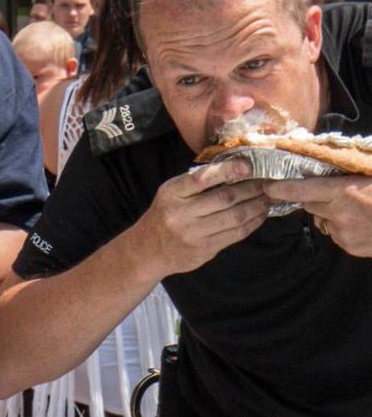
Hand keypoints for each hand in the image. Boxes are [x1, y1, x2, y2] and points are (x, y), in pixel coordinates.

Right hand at [134, 158, 269, 275]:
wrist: (148, 250)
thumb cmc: (164, 215)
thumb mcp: (171, 194)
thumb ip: (196, 184)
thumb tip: (236, 170)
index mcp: (171, 194)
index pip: (202, 178)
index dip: (228, 170)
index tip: (249, 166)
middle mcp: (180, 214)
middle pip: (225, 198)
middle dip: (251, 188)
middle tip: (268, 182)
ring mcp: (193, 234)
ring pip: (235, 217)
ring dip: (257, 206)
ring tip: (268, 198)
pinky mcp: (205, 250)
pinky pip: (236, 234)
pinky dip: (253, 223)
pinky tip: (260, 215)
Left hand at [262, 174, 371, 255]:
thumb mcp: (370, 178)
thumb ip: (346, 177)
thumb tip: (325, 171)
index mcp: (344, 192)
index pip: (300, 190)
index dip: (280, 188)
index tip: (267, 186)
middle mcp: (339, 214)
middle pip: (308, 204)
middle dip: (314, 198)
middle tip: (332, 192)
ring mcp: (343, 233)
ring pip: (321, 220)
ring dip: (330, 214)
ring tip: (354, 209)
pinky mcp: (349, 247)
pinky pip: (335, 234)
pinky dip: (342, 228)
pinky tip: (361, 223)